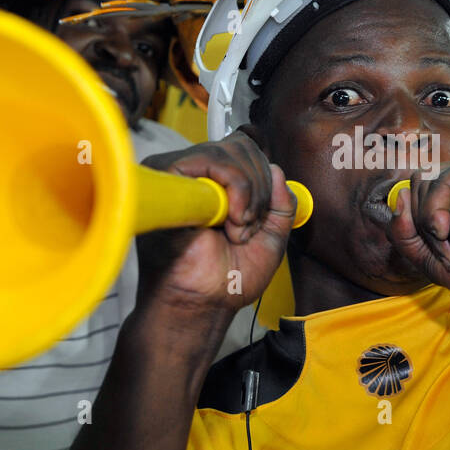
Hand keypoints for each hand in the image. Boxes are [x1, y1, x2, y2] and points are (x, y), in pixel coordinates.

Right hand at [134, 132, 294, 317]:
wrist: (204, 303)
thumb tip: (277, 169)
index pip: (245, 151)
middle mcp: (195, 175)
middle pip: (241, 147)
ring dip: (247, 194)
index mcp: (215, 184)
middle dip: (259, 189)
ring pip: (228, 152)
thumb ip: (281, 202)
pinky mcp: (168, 180)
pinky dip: (235, 189)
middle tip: (247, 227)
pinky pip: (212, 161)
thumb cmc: (229, 276)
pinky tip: (228, 221)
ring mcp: (179, 175)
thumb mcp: (272, 235)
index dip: (263, 179)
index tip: (258, 219)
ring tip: (235, 229)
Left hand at [386, 147, 449, 306]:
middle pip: (419, 187)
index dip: (416, 225)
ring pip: (427, 184)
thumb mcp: (434, 261)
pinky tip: (449, 233)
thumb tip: (398, 199)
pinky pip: (442, 183)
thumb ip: (406, 235)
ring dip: (430, 225)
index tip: (442, 256)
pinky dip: (436, 212)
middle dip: (423, 228)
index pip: (419, 194)